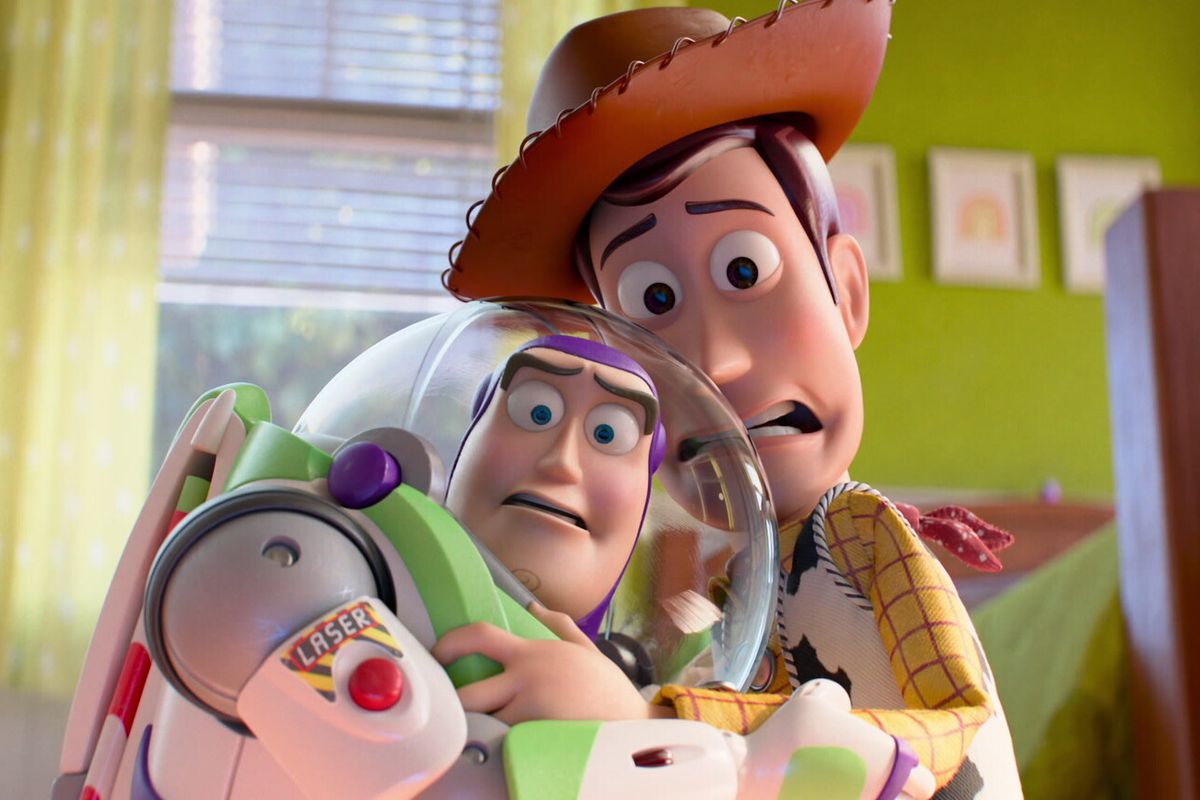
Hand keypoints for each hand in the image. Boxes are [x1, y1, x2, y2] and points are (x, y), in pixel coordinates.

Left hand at [431, 603, 673, 725]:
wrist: (632, 723)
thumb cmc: (607, 689)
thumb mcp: (585, 650)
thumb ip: (559, 625)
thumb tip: (533, 609)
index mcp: (533, 653)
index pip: (480, 635)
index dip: (450, 643)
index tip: (437, 654)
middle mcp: (526, 678)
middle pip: (467, 692)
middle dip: (454, 705)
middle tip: (450, 711)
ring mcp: (529, 709)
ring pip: (483, 723)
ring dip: (476, 728)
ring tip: (475, 733)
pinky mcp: (535, 736)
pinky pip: (501, 743)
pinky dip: (495, 746)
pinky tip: (499, 750)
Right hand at [742, 680, 934, 799]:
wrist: (753, 775)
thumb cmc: (788, 735)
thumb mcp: (812, 699)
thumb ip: (837, 698)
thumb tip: (843, 709)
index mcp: (884, 761)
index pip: (923, 781)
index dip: (912, 773)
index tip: (893, 766)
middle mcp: (881, 793)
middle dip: (899, 791)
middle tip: (876, 778)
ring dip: (876, 798)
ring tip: (854, 788)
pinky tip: (830, 795)